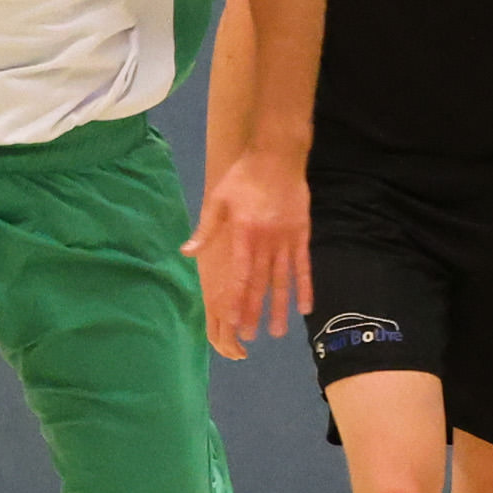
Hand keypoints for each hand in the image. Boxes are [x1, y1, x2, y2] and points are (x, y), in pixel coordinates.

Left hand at [189, 150, 309, 358]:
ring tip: (278, 332)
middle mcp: (267, 241)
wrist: (278, 155)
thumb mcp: (219, 199)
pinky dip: (305, 287)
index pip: (240, 276)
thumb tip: (187, 253)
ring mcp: (287, 239)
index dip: (237, 300)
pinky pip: (304, 266)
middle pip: (260, 283)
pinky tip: (306, 307)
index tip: (233, 322)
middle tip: (251, 336)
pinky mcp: (302, 234)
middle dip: (255, 311)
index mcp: (244, 235)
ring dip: (280, 307)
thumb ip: (205, 229)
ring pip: (283, 280)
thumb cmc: (244, 177)